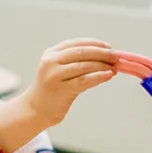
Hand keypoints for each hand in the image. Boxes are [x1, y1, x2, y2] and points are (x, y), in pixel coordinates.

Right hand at [0, 39, 116, 151]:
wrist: (36, 109)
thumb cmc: (53, 88)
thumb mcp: (58, 69)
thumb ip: (75, 60)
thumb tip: (105, 56)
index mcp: (50, 53)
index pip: (76, 43)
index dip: (95, 44)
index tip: (109, 47)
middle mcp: (51, 62)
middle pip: (82, 52)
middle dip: (102, 54)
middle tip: (116, 57)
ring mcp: (54, 75)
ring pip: (85, 66)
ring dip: (103, 66)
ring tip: (114, 68)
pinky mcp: (61, 89)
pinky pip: (85, 80)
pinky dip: (99, 76)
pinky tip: (108, 76)